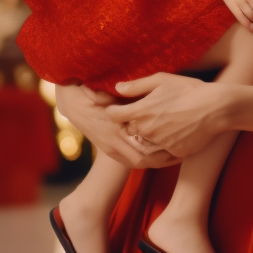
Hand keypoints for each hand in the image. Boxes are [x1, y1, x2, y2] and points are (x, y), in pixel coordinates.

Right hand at [54, 83, 180, 168]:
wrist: (72, 104)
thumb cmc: (92, 92)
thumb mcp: (105, 90)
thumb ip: (119, 92)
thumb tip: (126, 89)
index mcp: (116, 128)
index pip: (142, 146)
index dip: (161, 147)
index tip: (178, 140)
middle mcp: (113, 142)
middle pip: (143, 160)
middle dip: (163, 160)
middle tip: (181, 154)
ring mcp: (110, 148)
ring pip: (137, 163)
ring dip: (155, 163)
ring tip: (174, 157)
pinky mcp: (108, 150)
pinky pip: (129, 162)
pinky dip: (144, 161)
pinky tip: (158, 157)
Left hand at [109, 72, 231, 158]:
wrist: (217, 108)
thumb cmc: (190, 90)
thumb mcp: (163, 80)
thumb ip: (137, 85)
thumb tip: (117, 88)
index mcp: (141, 111)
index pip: (113, 116)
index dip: (115, 111)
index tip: (122, 107)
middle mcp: (147, 130)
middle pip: (128, 130)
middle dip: (133, 123)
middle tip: (146, 114)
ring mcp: (160, 144)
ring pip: (144, 142)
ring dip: (147, 136)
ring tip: (162, 123)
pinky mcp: (173, 153)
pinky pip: (162, 151)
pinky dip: (165, 144)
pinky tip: (175, 132)